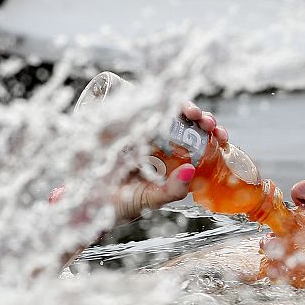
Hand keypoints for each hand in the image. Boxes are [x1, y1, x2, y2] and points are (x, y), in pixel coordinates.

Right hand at [111, 103, 228, 224]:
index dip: (211, 134)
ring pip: (166, 111)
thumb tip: (190, 170)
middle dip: (200, 118)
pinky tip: (163, 100)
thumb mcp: (149, 200)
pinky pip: (135, 106)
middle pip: (186, 123)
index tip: (221, 134)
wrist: (83, 205)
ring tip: (190, 112)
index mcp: (170, 159)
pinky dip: (150, 99)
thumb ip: (171, 191)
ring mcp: (139, 132)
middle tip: (207, 122)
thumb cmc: (118, 205)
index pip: (197, 141)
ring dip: (181, 106)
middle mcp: (158, 143)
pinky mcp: (118, 125)